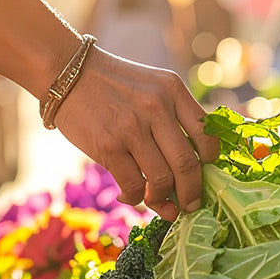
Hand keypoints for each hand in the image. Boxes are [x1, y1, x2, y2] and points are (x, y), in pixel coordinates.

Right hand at [52, 47, 218, 219]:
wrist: (67, 73)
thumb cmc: (112, 86)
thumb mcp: (152, 86)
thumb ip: (174, 115)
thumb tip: (192, 165)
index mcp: (173, 90)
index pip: (207, 134)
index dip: (211, 163)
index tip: (206, 175)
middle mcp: (156, 107)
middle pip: (188, 164)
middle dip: (192, 193)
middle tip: (190, 205)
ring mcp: (132, 128)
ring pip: (162, 180)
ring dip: (164, 201)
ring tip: (160, 203)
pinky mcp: (108, 146)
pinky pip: (133, 185)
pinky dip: (136, 198)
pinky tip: (131, 195)